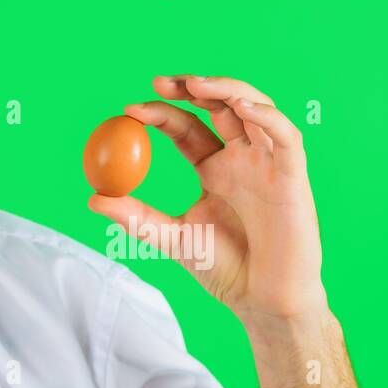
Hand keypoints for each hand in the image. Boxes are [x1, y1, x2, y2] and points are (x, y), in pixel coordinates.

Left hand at [87, 75, 328, 322]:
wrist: (264, 303)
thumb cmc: (224, 271)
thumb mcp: (172, 237)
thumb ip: (137, 217)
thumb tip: (93, 198)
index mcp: (213, 168)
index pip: (185, 126)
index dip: (160, 112)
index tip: (128, 110)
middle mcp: (241, 158)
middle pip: (218, 105)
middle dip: (190, 87)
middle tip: (158, 84)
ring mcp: (268, 164)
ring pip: (254, 108)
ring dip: (226, 88)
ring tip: (194, 84)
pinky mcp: (293, 177)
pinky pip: (286, 137)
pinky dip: (267, 116)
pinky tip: (241, 107)